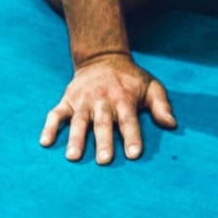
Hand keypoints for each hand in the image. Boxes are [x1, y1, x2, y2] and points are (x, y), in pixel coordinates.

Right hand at [40, 53, 175, 164]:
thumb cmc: (130, 79)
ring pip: (79, 121)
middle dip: (103, 141)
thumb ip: (161, 105)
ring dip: (76, 138)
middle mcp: (103, 100)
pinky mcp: (67, 100)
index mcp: (124, 98)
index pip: (129, 120)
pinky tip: (45, 142)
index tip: (133, 154)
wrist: (103, 57)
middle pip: (103, 123)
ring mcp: (83, 100)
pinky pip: (55, 114)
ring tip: (73, 157)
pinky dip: (50, 127)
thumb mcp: (151, 86)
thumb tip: (172, 125)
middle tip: (104, 160)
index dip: (132, 136)